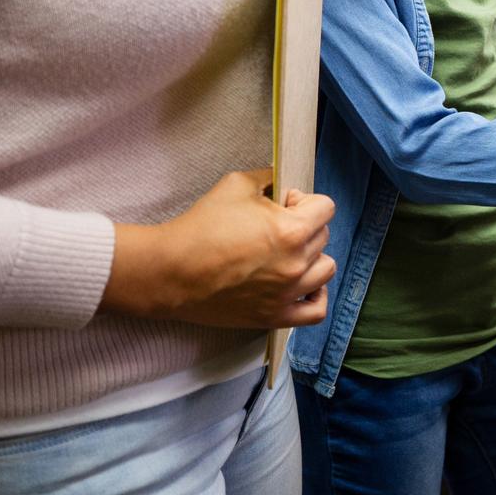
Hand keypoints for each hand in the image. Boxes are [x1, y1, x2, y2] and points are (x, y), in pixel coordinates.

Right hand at [102, 169, 335, 328]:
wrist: (169, 272)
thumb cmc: (200, 227)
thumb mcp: (236, 184)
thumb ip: (270, 178)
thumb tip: (284, 182)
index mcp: (291, 231)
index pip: (326, 208)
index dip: (304, 201)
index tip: (283, 205)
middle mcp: (295, 264)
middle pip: (323, 237)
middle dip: (303, 226)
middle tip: (273, 227)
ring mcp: (287, 293)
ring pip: (325, 270)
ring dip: (312, 257)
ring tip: (287, 253)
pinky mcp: (274, 316)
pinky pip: (316, 311)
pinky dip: (316, 296)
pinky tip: (303, 284)